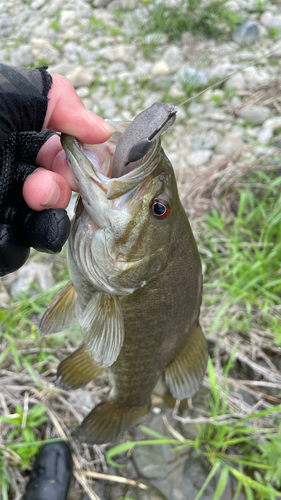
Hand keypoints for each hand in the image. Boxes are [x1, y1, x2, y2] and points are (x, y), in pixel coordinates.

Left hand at [0, 73, 112, 275]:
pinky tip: (0, 228)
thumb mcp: (2, 95)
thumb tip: (102, 129)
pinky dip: (13, 243)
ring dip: (47, 217)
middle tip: (40, 183)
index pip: (58, 149)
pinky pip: (15, 253)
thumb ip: (55, 99)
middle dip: (60, 185)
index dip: (76, 155)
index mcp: (6, 135)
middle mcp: (4, 173)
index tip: (82, 153)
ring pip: (43, 226)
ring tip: (29, 201)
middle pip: (57, 189)